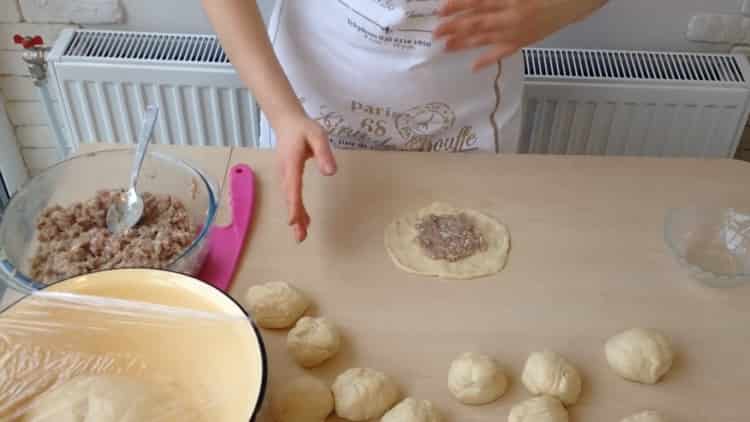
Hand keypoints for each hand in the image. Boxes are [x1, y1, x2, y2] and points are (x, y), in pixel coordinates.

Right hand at [274, 113, 336, 241]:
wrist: (286, 121)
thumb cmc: (303, 128)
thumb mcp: (317, 135)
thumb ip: (324, 153)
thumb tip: (330, 173)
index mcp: (291, 163)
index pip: (293, 187)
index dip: (294, 205)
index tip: (293, 221)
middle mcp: (285, 172)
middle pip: (289, 198)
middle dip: (295, 217)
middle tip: (300, 237)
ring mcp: (284, 175)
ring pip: (289, 199)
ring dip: (296, 216)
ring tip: (302, 234)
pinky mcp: (287, 176)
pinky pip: (291, 195)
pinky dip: (296, 208)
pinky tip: (303, 219)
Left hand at [435, 0, 605, 69]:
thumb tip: (475, 1)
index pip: (476, 2)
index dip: (457, 6)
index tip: (440, 10)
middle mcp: (511, 14)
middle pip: (476, 22)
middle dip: (454, 28)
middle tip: (435, 33)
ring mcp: (517, 30)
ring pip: (485, 38)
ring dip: (464, 44)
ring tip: (445, 48)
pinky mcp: (525, 41)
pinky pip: (504, 52)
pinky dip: (488, 59)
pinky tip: (473, 66)